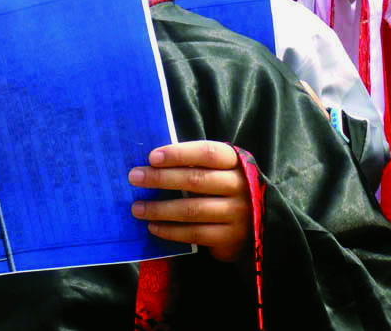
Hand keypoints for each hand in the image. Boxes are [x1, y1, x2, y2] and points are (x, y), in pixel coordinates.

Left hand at [128, 140, 250, 262]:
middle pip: (196, 180)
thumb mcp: (220, 171)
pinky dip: (171, 231)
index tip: (152, 157)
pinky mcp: (230, 237)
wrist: (256, 225)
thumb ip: (196, 165)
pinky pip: (195, 233)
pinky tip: (153, 227)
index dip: (180, 154)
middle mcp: (240, 186)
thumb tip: (152, 162)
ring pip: (192, 209)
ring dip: (160, 208)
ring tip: (137, 208)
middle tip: (134, 178)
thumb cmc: (226, 190)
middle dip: (161, 178)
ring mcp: (237, 213)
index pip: (207, 153)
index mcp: (236, 162)